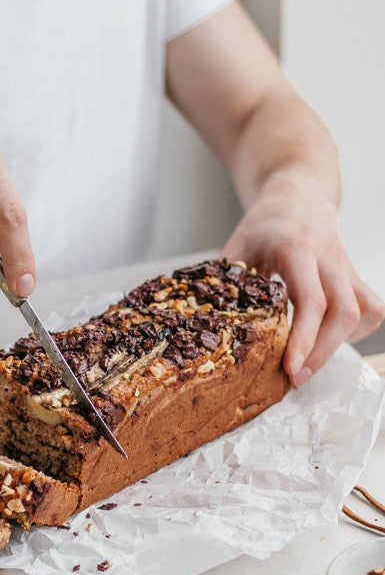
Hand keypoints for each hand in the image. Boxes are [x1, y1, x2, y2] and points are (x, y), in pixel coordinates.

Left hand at [221, 173, 384, 385]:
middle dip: (323, 352)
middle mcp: (329, 258)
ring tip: (310, 361)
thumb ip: (225, 281)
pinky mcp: (356, 276)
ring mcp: (346, 267)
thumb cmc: (265, 224)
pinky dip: (355, 331)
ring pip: (364, 311)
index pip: (311, 300)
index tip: (290, 368)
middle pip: (344, 311)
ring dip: (341, 343)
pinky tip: (328, 339)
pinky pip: (370, 308)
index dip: (304, 338)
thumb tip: (206, 319)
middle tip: (297, 378)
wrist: (299, 196)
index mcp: (296, 249)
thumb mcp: (238, 245)